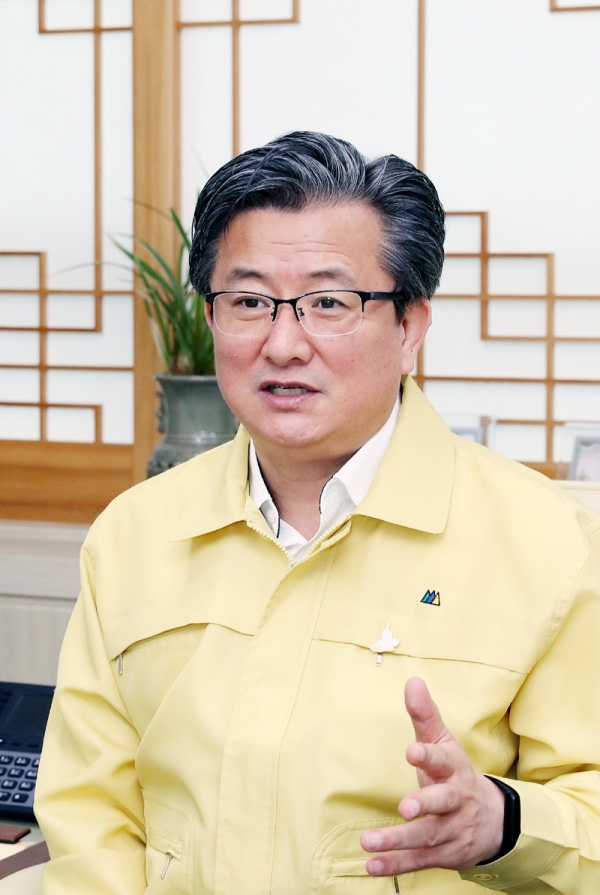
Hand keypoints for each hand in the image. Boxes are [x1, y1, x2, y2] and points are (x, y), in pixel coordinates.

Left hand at [360, 676, 504, 875]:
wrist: (496, 820)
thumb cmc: (456, 774)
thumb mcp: (444, 743)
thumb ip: (425, 715)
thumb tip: (412, 681)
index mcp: (454, 770)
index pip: (444, 760)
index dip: (428, 756)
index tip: (412, 751)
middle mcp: (455, 801)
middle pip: (442, 803)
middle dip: (424, 805)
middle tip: (405, 806)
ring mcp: (451, 830)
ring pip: (426, 836)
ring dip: (397, 840)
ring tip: (368, 841)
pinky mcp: (444, 854)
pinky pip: (419, 860)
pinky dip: (395, 865)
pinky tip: (372, 865)